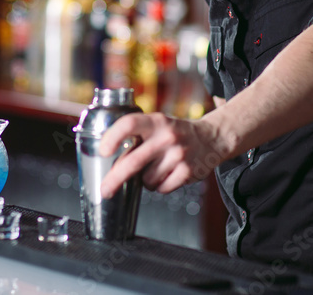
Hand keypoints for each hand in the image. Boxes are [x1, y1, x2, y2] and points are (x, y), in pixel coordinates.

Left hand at [98, 113, 226, 198]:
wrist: (210, 138)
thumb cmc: (174, 134)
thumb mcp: (157, 124)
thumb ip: (137, 136)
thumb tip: (109, 160)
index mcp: (156, 121)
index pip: (129, 124)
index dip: (112, 137)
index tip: (103, 152)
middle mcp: (167, 136)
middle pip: (133, 161)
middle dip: (114, 179)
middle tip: (104, 190)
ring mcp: (178, 154)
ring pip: (147, 180)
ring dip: (145, 181)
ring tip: (156, 169)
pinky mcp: (187, 172)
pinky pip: (161, 188)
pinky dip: (159, 186)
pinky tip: (168, 175)